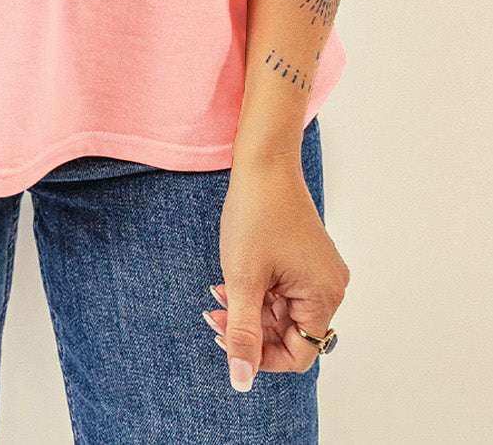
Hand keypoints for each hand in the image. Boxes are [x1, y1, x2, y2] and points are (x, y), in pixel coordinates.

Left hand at [205, 157, 349, 392]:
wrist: (263, 164)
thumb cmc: (256, 215)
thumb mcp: (243, 280)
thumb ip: (243, 333)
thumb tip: (241, 381)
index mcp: (324, 296)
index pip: (299, 354)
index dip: (261, 356)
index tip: (228, 340)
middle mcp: (331, 287)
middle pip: (290, 332)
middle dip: (250, 327)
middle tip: (214, 314)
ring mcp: (320, 271)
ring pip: (284, 311)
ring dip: (251, 308)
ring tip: (218, 294)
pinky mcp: (307, 258)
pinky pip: (284, 290)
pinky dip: (259, 291)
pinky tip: (232, 280)